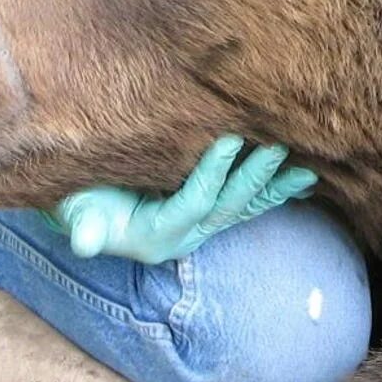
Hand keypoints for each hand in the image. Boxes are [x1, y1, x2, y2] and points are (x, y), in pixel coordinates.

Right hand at [51, 135, 317, 264]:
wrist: (83, 212)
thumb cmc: (77, 202)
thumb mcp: (74, 212)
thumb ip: (82, 224)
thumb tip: (84, 242)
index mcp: (155, 237)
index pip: (192, 203)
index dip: (212, 172)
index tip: (230, 139)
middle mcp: (185, 237)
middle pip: (228, 205)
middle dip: (255, 174)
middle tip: (279, 143)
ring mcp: (202, 228)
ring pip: (246, 207)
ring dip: (276, 185)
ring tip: (308, 165)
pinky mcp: (210, 216)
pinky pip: (249, 206)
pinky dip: (276, 191)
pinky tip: (305, 178)